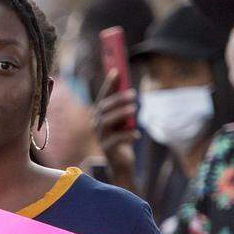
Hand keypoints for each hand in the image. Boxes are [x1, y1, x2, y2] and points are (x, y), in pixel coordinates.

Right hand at [92, 69, 138, 187]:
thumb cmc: (124, 138)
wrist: (122, 163)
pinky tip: (136, 135)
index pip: (104, 96)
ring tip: (134, 109)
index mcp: (100, 115)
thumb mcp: (125, 121)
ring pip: (106, 122)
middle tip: (133, 94)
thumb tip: (130, 91)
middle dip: (117, 99)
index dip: (109, 84)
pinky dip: (126, 136)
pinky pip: (115, 140)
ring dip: (120, 114)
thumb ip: (125, 108)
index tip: (117, 71)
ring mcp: (100, 137)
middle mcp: (96, 124)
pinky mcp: (106, 149)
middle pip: (103, 108)